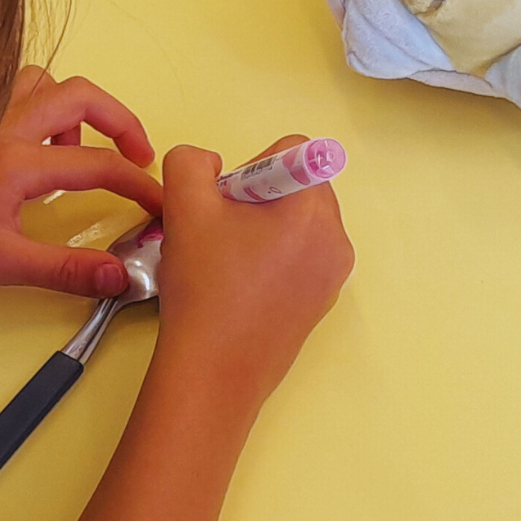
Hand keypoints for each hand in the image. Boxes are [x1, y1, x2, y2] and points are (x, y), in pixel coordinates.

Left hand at [0, 67, 162, 296]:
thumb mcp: (0, 263)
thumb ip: (65, 269)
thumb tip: (119, 276)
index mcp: (16, 162)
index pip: (99, 166)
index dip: (140, 184)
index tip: (160, 201)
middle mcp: (1, 124)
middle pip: (81, 95)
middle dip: (121, 121)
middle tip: (136, 156)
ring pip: (43, 81)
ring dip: (74, 108)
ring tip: (78, 150)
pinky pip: (12, 89)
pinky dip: (38, 105)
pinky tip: (34, 146)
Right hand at [157, 136, 354, 415]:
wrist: (213, 370)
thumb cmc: (204, 285)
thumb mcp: (183, 205)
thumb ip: (191, 162)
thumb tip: (212, 166)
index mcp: (314, 209)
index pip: (294, 150)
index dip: (250, 166)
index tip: (225, 204)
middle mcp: (337, 239)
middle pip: (296, 188)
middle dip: (255, 199)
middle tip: (218, 233)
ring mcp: (333, 276)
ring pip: (295, 224)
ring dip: (259, 229)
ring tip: (224, 263)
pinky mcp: (321, 303)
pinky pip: (298, 259)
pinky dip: (269, 260)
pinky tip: (237, 288)